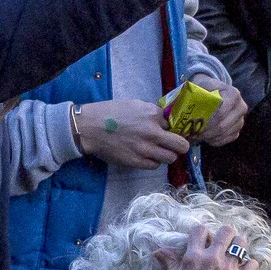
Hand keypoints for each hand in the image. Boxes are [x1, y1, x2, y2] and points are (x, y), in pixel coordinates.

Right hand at [74, 98, 190, 166]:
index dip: (168, 127)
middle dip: (179, 145)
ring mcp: (146, 149)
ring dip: (166, 154)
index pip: (173, 124)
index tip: (164, 129)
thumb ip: (150, 112)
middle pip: (181, 145)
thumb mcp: (132, 104)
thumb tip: (163, 122)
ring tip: (156, 151)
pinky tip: (144, 155)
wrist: (89, 128)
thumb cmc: (108, 112)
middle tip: (172, 144)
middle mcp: (153, 132)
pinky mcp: (138, 162)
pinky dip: (152, 161)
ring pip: (171, 158)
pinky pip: (155, 165)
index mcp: (152, 114)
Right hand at [156, 221, 260, 269]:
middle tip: (225, 242)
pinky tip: (244, 269)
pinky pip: (253, 264)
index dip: (204, 233)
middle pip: (226, 231)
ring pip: (242, 243)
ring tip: (237, 252)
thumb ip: (170, 259)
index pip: (201, 230)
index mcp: (194, 255)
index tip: (205, 241)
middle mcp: (212, 258)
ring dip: (240, 246)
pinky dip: (250, 265)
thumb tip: (159, 251)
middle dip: (225, 235)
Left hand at [191, 76, 247, 144]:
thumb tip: (188, 107)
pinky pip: (227, 139)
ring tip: (196, 135)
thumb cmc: (205, 87)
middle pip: (223, 125)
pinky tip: (205, 137)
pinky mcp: (238, 130)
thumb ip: (196, 94)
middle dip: (206, 131)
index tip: (194, 124)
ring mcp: (241, 120)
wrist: (213, 89)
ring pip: (224, 134)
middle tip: (192, 133)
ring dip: (209, 136)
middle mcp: (241, 107)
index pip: (221, 112)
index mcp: (233, 94)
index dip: (207, 120)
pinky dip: (214, 140)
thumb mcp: (200, 85)